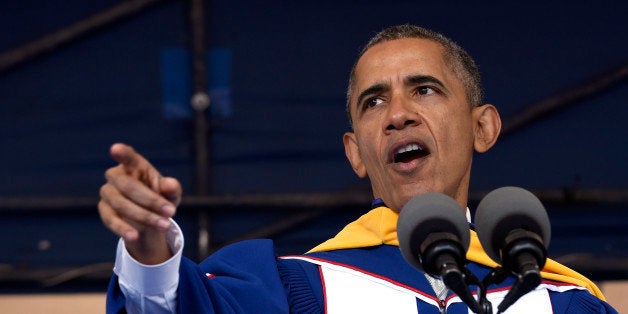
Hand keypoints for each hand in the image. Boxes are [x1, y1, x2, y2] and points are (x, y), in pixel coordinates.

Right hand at [98, 143, 181, 263]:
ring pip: (121, 204)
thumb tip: (170, 184)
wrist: (150, 220)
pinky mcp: (104, 210)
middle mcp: (117, 176)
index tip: (116, 149)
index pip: (128, 157)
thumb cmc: (161, 199)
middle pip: (129, 186)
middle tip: (172, 212)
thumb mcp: (171, 195)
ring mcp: (108, 193)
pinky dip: (123, 229)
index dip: (122, 154)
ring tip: (165, 225)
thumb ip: (172, 188)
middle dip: (151, 200)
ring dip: (144, 216)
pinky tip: (134, 236)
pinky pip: (111, 220)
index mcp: (135, 166)